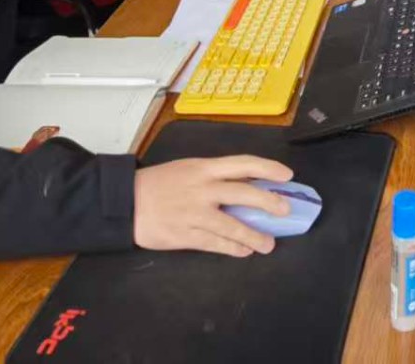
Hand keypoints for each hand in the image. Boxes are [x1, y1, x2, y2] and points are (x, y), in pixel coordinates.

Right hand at [134, 155, 293, 254]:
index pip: (243, 164)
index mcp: (204, 168)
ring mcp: (194, 214)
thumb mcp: (189, 169)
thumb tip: (249, 185)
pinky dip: (233, 249)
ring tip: (269, 244)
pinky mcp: (185, 236)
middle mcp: (202, 189)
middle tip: (285, 210)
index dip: (268, 169)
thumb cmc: (161, 183)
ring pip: (232, 226)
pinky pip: (215, 244)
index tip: (287, 175)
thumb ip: (216, 176)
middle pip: (243, 194)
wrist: (126, 202)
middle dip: (268, 202)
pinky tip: (244, 251)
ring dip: (254, 236)